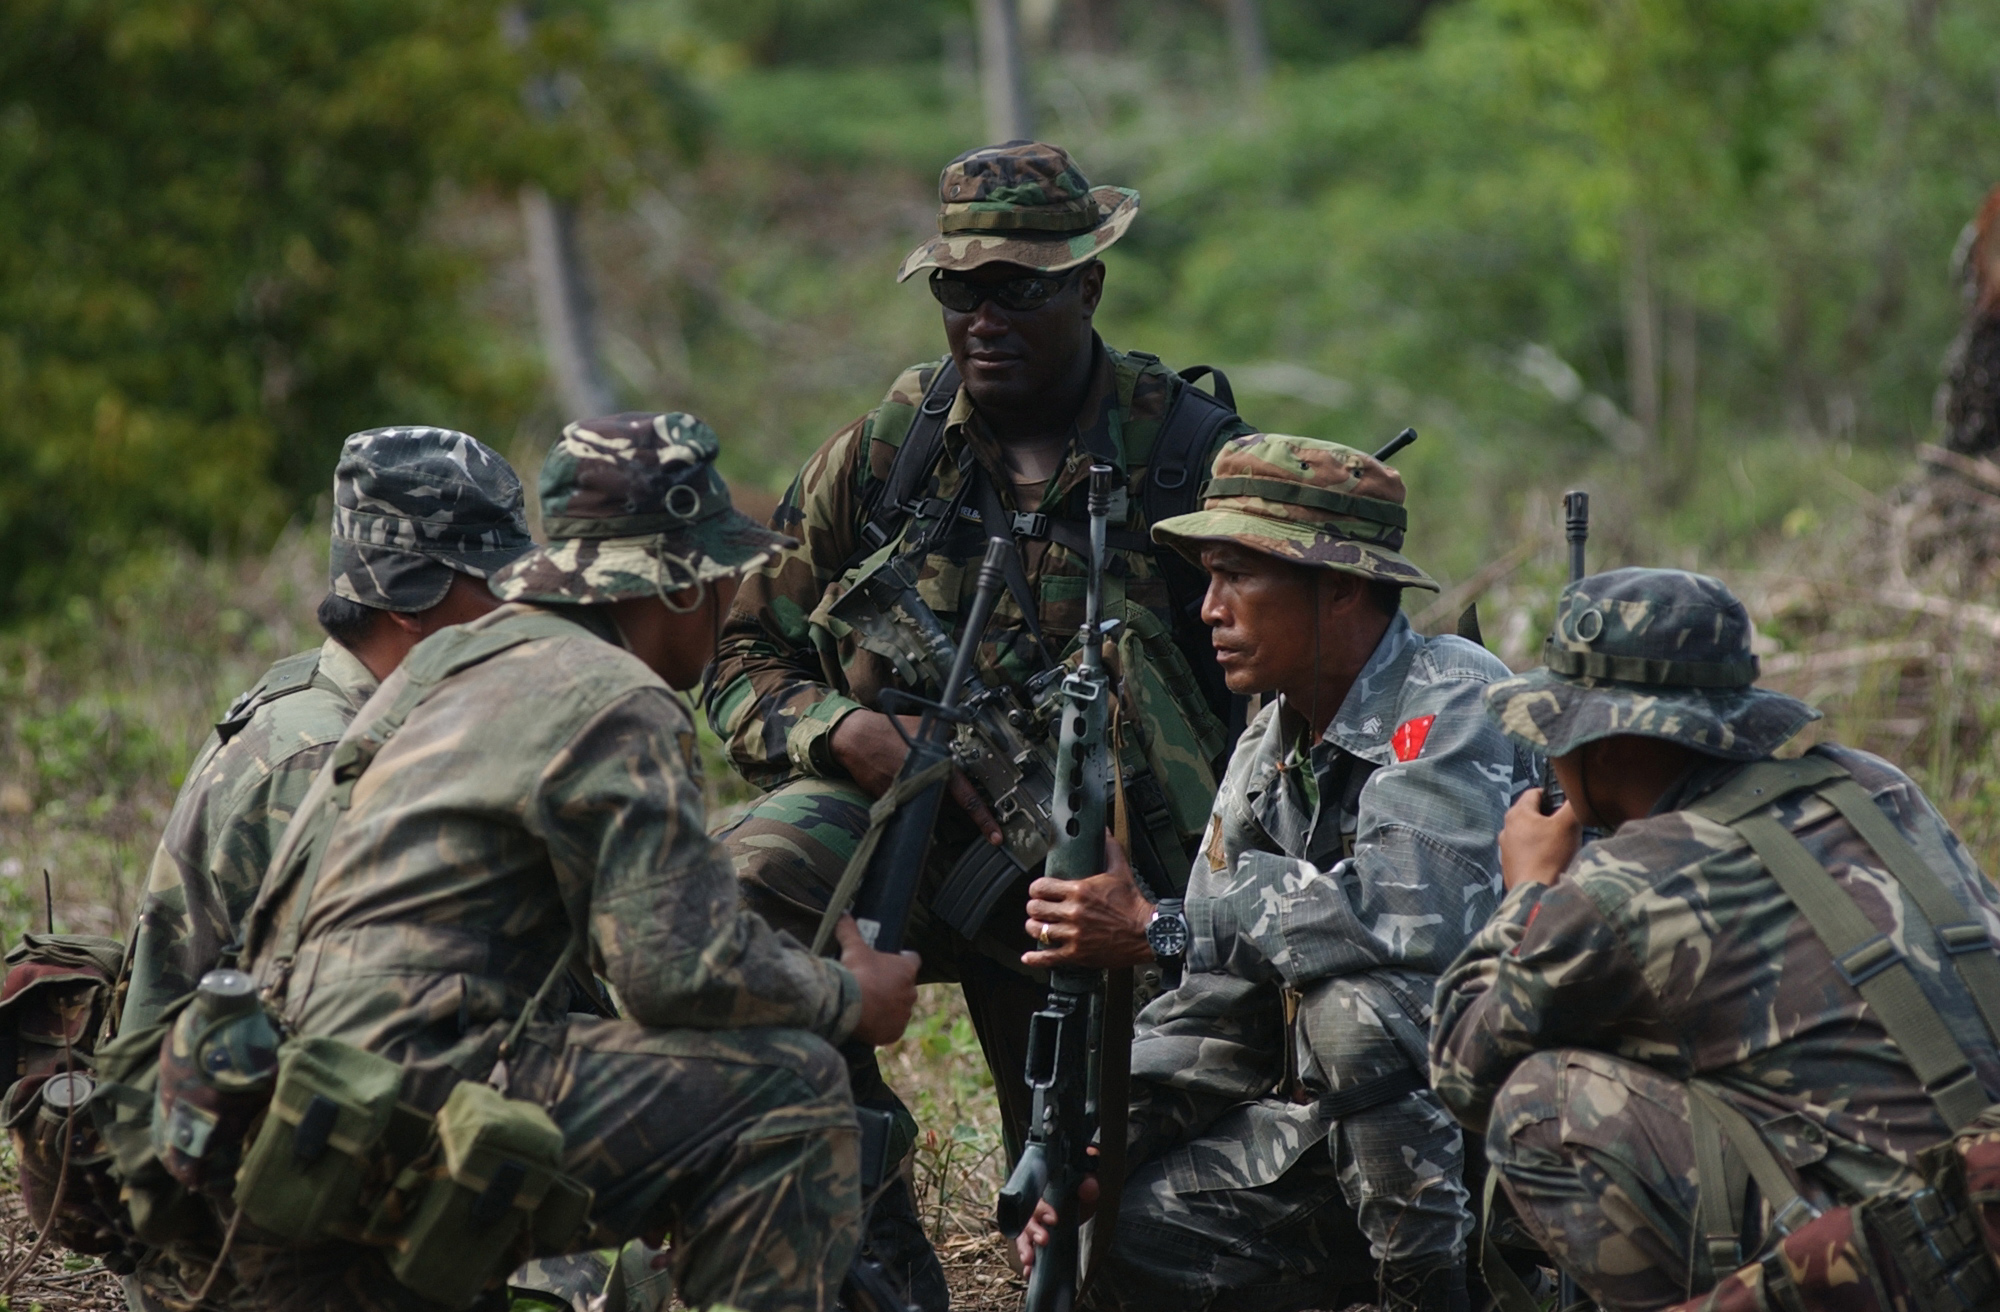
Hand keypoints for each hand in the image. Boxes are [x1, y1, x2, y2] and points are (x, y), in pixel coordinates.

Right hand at [830, 709, 1002, 845]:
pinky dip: (910, 794)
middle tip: (953, 797)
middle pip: (949, 806)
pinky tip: (901, 776)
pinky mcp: (891, 801)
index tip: (995, 835)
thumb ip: (947, 737)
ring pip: (930, 806)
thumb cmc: (890, 730)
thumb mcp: (927, 728)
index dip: (983, 818)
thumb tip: (961, 739)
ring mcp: (907, 795)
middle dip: (953, 804)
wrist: (857, 739)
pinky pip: (910, 804)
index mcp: (937, 765)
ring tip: (918, 776)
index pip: (966, 797)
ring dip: (930, 796)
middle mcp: (924, 784)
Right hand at [836, 915, 920, 1045]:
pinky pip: (892, 1028)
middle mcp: (910, 992)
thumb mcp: (852, 948)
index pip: (912, 959)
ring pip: (899, 1008)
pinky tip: (870, 1021)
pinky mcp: (895, 1032)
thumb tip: (843, 915)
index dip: (902, 959)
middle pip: (905, 986)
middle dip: (892, 985)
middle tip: (873, 984)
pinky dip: (883, 1025)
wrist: (849, 1007)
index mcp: (906, 970)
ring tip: (869, 1004)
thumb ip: (849, 930)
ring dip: (888, 1006)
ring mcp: (904, 1014)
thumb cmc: (856, 974)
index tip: (891, 960)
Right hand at [1013, 1168, 1099, 1274]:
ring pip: (1022, 1237)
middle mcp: (1033, 1212)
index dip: (1042, 1209)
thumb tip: (1089, 1186)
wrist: (1075, 1204)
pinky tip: (1030, 1272)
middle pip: (1027, 1220)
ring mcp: (1032, 1228)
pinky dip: (1028, 1264)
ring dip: (1025, 1248)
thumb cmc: (1075, 1194)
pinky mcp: (1035, 1243)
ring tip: (1029, 1260)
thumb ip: (1087, 1186)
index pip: (1037, 1199)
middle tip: (1044, 1240)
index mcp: (1043, 1195)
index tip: (1054, 1220)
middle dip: (1033, 1231)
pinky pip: (1027, 1252)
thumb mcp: (1083, 1190)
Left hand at [1022, 835, 1153, 968]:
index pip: (1041, 887)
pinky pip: (1048, 957)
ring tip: (1037, 927)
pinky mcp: (1077, 954)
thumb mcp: (1120, 871)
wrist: (1147, 932)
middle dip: (1034, 908)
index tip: (1039, 891)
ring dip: (1035, 928)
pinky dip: (1036, 958)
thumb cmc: (1133, 903)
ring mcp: (1073, 934)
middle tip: (1038, 909)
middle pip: (1035, 909)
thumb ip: (1109, 849)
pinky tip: (1029, 957)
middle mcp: (1073, 912)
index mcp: (1079, 891)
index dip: (1036, 889)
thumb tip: (1104, 831)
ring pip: (1038, 931)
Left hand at [1500, 788, 1581, 890]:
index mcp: (1517, 813)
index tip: (1567, 808)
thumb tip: (1577, 794)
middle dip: (1549, 818)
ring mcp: (1505, 847)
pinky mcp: (1507, 865)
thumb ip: (1573, 805)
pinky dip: (1536, 851)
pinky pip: (1524, 851)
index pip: (1536, 793)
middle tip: (1566, 828)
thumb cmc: (1551, 854)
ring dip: (1542, 835)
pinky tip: (1549, 861)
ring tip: (1559, 847)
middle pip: (1531, 814)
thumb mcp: (1568, 824)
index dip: (1553, 796)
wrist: (1535, 893)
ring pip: (1527, 833)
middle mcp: (1506, 827)